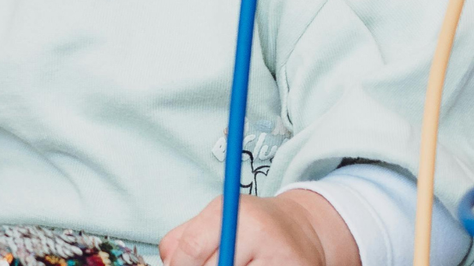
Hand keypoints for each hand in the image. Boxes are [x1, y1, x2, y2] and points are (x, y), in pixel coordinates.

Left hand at [160, 192, 359, 265]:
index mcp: (237, 213)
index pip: (190, 249)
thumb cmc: (250, 227)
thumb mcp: (216, 218)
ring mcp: (281, 260)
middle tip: (216, 264)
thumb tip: (170, 265)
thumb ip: (183, 241)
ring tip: (239, 265)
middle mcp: (261, 233)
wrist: (302, 230)